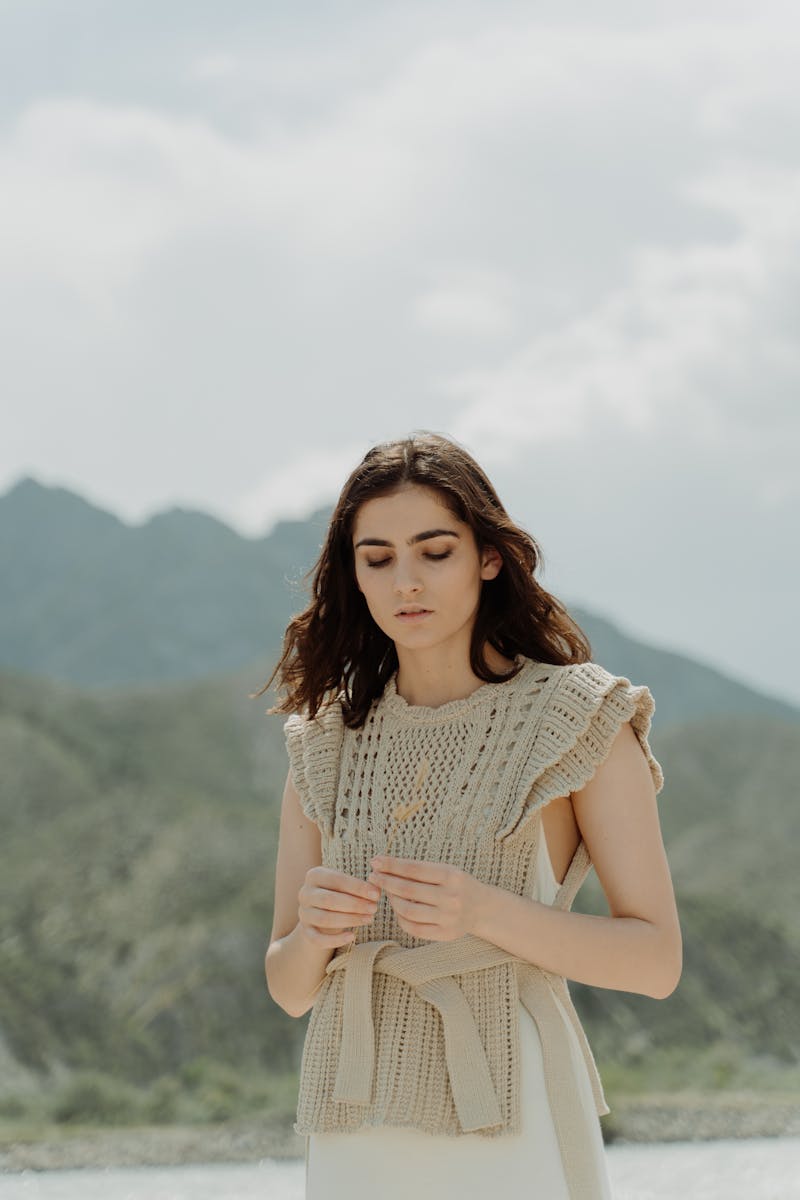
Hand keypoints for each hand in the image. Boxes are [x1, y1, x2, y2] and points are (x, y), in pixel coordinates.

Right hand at [298, 866, 380, 948]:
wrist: (321, 912)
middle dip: (354, 904)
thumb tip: (376, 890)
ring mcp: (303, 913)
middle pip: (329, 900)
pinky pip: (317, 939)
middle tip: (374, 908)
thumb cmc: (339, 894)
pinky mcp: (305, 931)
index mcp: (314, 875)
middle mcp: (305, 893)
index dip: (357, 887)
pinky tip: (352, 937)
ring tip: (369, 919)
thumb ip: (359, 886)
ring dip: (349, 920)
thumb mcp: (345, 886)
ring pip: (325, 919)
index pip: (336, 880)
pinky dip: (335, 940)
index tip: (376, 894)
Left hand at [368, 854, 483, 941]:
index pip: (414, 870)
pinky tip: (397, 908)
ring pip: (408, 911)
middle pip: (408, 890)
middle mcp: (451, 897)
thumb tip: (383, 865)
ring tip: (386, 892)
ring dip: (391, 900)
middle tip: (373, 876)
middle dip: (386, 882)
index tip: (375, 861)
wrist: (482, 908)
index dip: (391, 865)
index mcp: (451, 876)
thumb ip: (418, 870)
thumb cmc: (456, 884)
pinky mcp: (445, 934)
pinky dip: (401, 918)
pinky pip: (414, 928)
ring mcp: (449, 918)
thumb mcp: (445, 870)